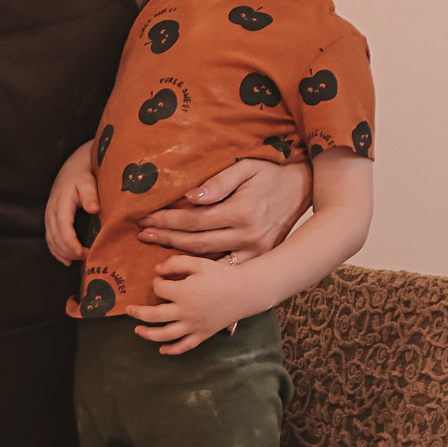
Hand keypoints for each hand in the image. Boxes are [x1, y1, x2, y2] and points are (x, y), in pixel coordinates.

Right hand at [44, 140, 99, 264]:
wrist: (73, 167)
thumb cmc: (83, 175)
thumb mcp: (88, 182)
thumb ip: (91, 195)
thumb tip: (94, 209)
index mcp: (61, 203)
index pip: (63, 227)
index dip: (71, 243)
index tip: (82, 253)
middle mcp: (52, 211)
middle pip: (56, 237)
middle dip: (69, 251)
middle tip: (87, 257)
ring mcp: (49, 215)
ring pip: (51, 240)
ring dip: (63, 253)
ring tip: (78, 260)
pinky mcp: (50, 219)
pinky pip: (49, 239)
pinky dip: (56, 251)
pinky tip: (66, 260)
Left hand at [127, 255, 257, 354]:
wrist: (245, 292)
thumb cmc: (221, 275)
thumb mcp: (198, 263)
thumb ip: (176, 264)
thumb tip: (157, 270)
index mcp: (183, 293)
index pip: (159, 290)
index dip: (157, 283)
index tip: (161, 279)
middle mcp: (185, 312)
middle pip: (154, 316)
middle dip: (138, 313)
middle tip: (129, 310)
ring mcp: (193, 326)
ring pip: (165, 335)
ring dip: (148, 334)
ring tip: (137, 331)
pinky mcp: (202, 335)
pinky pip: (184, 346)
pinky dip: (171, 350)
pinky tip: (162, 349)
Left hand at [137, 156, 310, 262]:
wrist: (304, 188)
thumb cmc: (271, 173)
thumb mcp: (246, 167)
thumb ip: (218, 182)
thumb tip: (190, 198)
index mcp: (241, 212)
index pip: (193, 219)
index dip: (167, 220)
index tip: (146, 219)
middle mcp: (247, 235)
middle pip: (196, 243)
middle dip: (166, 238)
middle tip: (143, 236)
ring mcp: (254, 251)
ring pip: (209, 260)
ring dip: (179, 258)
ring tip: (155, 255)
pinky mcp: (259, 258)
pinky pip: (228, 271)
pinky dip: (207, 276)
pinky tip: (188, 279)